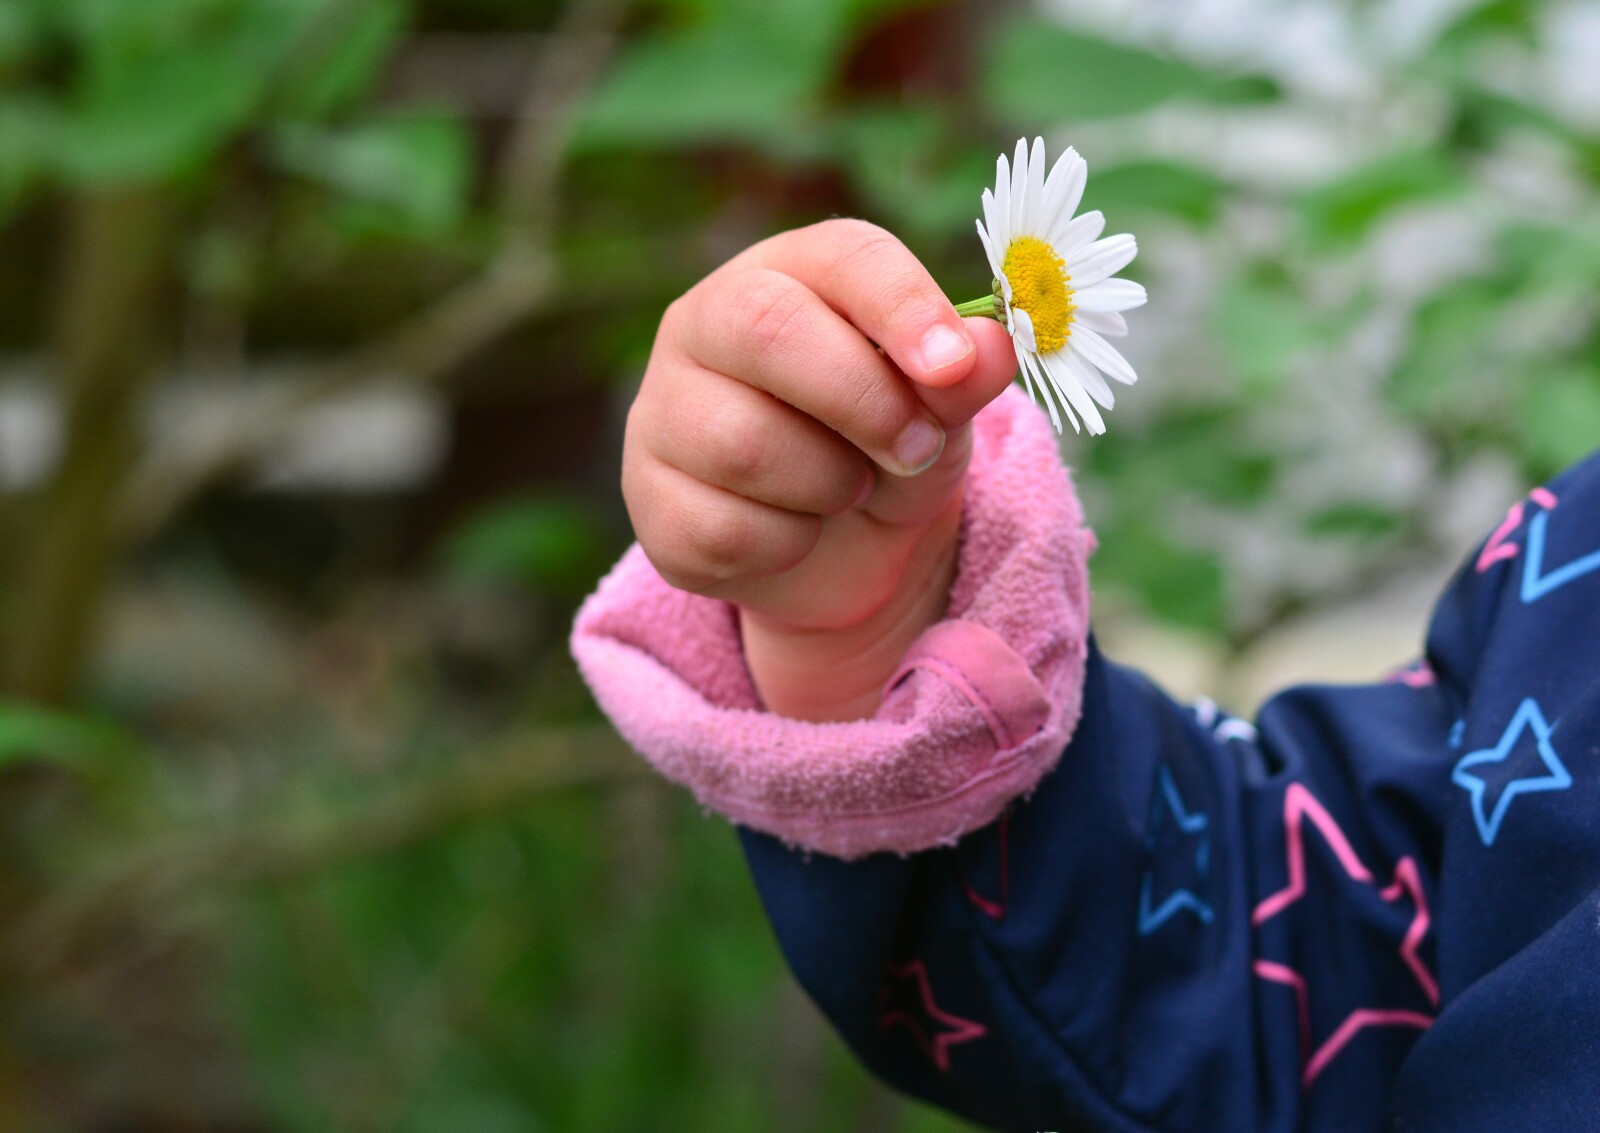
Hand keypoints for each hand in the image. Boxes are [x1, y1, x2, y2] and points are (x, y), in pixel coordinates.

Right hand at [621, 219, 1017, 719]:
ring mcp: (663, 409)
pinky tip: (796, 531)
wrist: (839, 548)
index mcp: (788, 272)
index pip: (841, 256)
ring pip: (744, 444)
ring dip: (830, 485)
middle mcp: (705, 322)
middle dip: (864, 402)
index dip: (902, 306)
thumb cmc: (884, 445)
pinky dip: (787, 545)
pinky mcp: (649, 498)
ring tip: (848, 489)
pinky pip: (724, 529)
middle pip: (766, 331)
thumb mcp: (940, 411)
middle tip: (916, 449)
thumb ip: (962, 377)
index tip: (954, 366)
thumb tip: (991, 347)